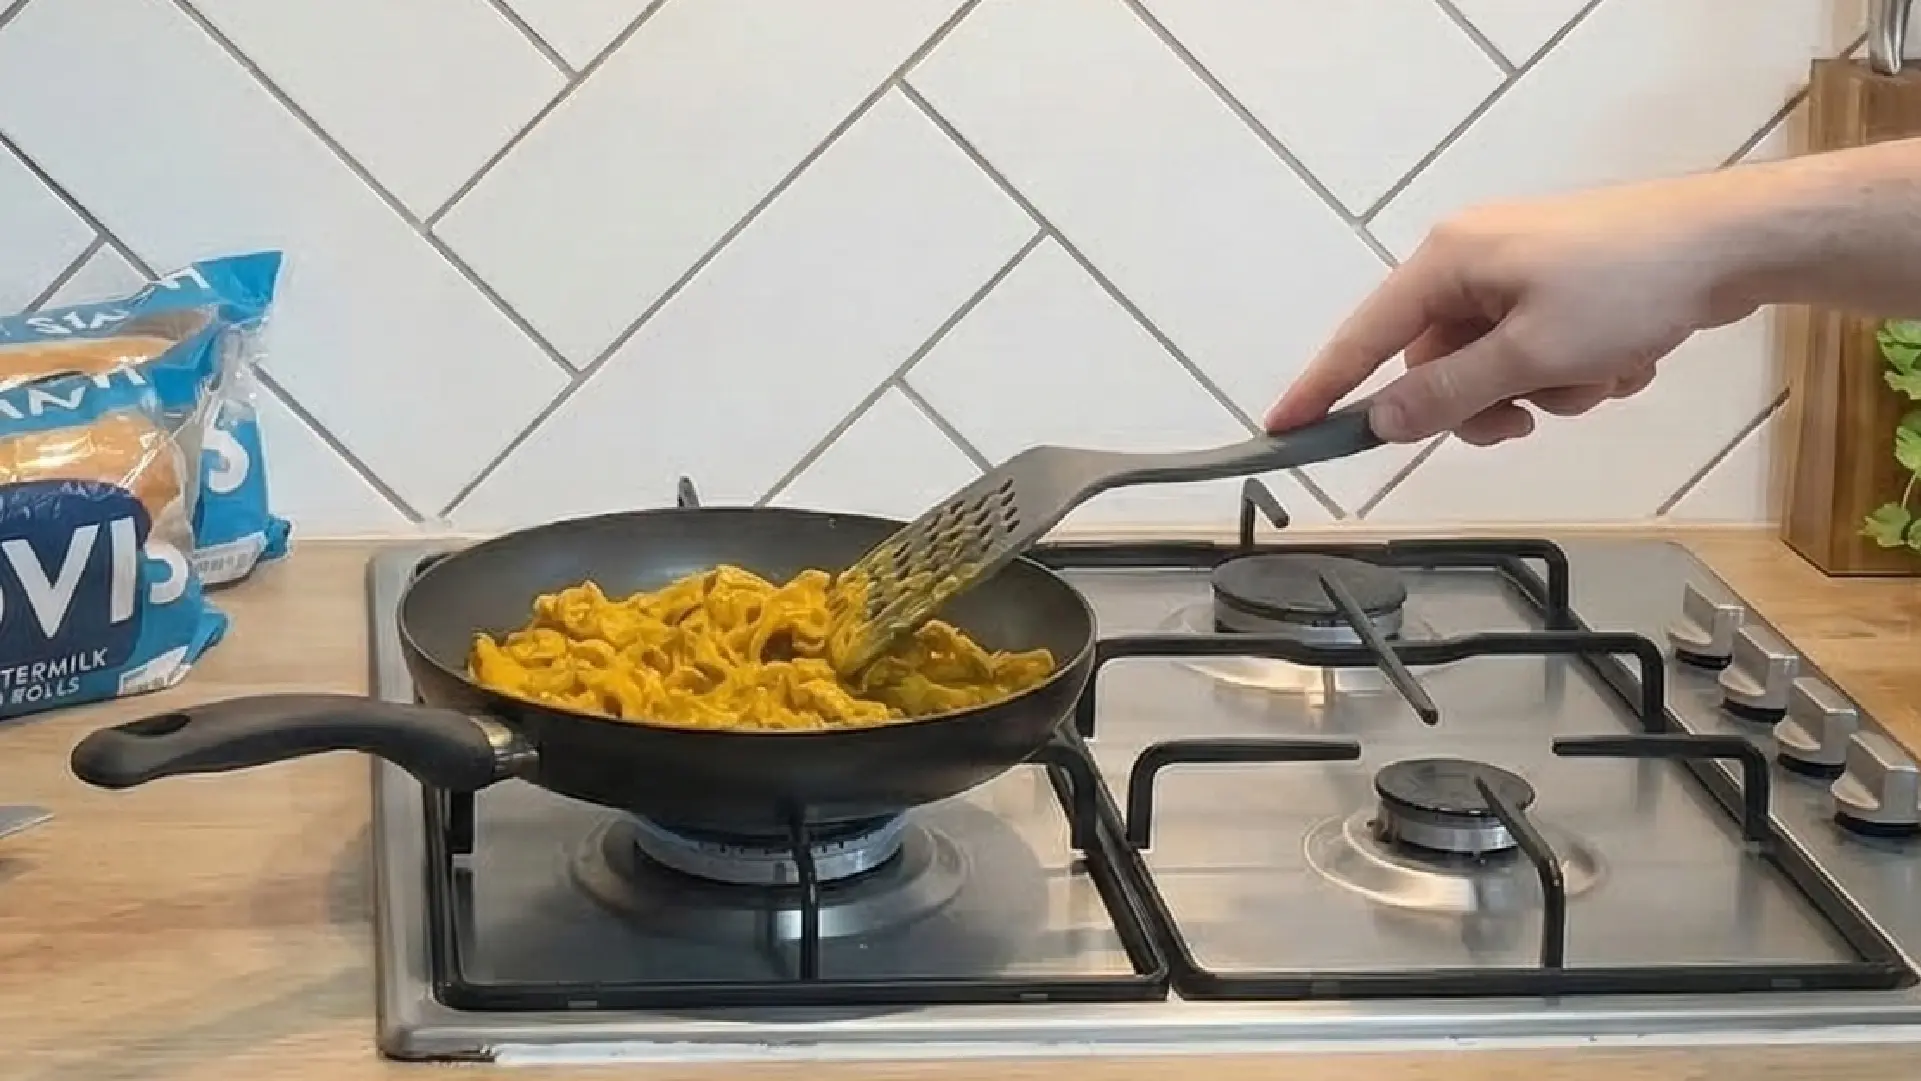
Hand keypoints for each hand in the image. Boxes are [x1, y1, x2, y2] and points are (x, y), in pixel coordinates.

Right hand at [1266, 174, 1761, 445]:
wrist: (1732, 245)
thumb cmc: (1626, 287)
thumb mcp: (1530, 355)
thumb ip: (1448, 395)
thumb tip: (1380, 422)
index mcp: (1447, 261)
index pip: (1363, 337)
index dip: (1323, 388)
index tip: (1281, 430)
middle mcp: (1472, 260)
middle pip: (1437, 363)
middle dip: (1484, 403)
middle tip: (1527, 422)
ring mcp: (1519, 272)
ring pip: (1494, 367)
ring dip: (1544, 392)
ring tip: (1599, 379)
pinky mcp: (1562, 286)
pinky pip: (1539, 353)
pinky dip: (1576, 372)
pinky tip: (1623, 360)